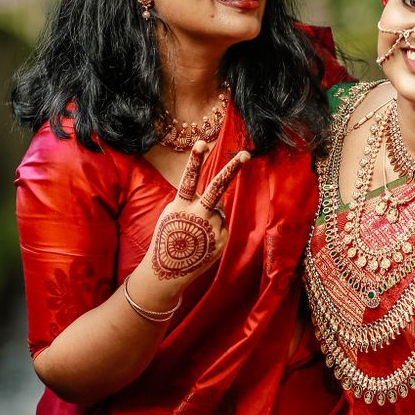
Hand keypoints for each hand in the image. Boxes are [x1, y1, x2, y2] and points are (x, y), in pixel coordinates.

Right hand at [145, 141, 249, 290]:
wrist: (168, 271)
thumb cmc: (168, 238)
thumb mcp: (172, 215)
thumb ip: (191, 203)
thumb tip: (214, 199)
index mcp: (181, 206)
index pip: (189, 178)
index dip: (195, 160)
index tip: (202, 142)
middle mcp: (198, 214)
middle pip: (217, 188)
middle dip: (232, 169)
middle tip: (246, 154)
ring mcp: (212, 226)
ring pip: (217, 209)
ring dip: (210, 216)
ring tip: (196, 233)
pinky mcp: (222, 238)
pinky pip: (221, 224)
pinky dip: (214, 229)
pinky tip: (203, 241)